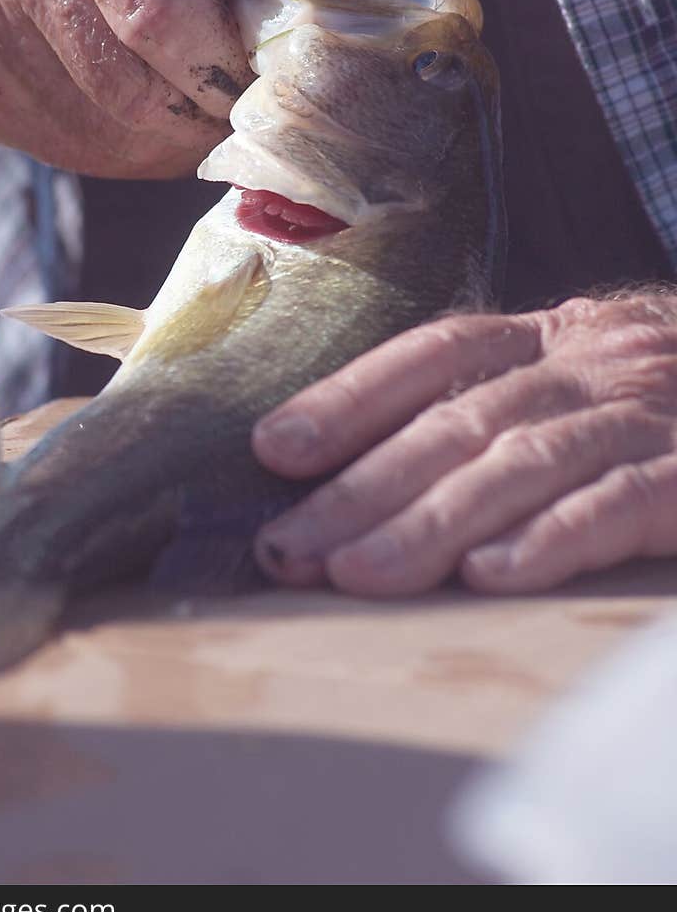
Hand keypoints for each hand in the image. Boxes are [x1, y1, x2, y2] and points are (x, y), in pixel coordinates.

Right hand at [0, 0, 345, 176]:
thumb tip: (317, 44)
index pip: (153, 15)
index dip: (221, 68)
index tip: (258, 75)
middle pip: (127, 90)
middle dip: (200, 111)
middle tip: (235, 93)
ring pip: (99, 135)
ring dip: (166, 138)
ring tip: (189, 87)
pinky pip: (65, 149)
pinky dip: (121, 145)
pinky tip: (137, 93)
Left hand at [252, 292, 676, 593]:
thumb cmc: (672, 402)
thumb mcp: (590, 379)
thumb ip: (505, 401)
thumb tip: (371, 467)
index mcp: (560, 334)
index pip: (439, 352)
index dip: (352, 394)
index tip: (275, 448)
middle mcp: (597, 362)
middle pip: (461, 417)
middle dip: (364, 485)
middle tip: (287, 547)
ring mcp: (651, 415)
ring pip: (525, 459)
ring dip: (432, 521)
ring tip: (358, 575)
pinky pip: (621, 503)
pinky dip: (553, 536)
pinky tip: (492, 576)